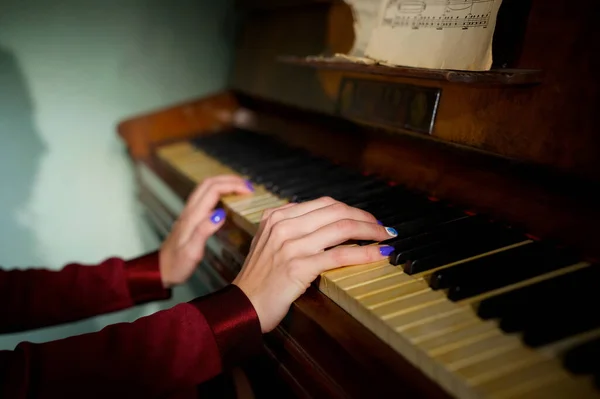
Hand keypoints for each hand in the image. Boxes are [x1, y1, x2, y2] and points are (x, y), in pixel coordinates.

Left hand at [159, 175, 253, 287]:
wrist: (160, 270)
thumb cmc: (177, 264)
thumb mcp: (191, 251)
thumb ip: (204, 231)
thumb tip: (220, 213)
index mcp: (193, 216)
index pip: (213, 190)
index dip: (232, 186)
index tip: (248, 191)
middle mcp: (190, 211)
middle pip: (209, 183)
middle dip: (230, 180)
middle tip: (248, 185)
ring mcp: (189, 213)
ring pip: (206, 188)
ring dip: (224, 183)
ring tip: (240, 188)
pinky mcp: (190, 217)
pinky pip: (205, 197)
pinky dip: (219, 192)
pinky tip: (226, 199)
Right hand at [232, 197, 397, 332]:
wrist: (242, 305)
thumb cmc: (259, 278)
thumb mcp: (268, 242)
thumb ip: (290, 228)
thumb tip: (325, 222)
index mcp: (276, 216)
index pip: (324, 204)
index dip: (351, 209)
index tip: (367, 219)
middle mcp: (283, 226)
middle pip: (335, 211)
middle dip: (365, 217)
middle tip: (383, 228)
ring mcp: (290, 245)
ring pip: (341, 228)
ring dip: (370, 231)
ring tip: (386, 237)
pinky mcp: (298, 266)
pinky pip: (339, 255)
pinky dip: (364, 253)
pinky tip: (379, 254)